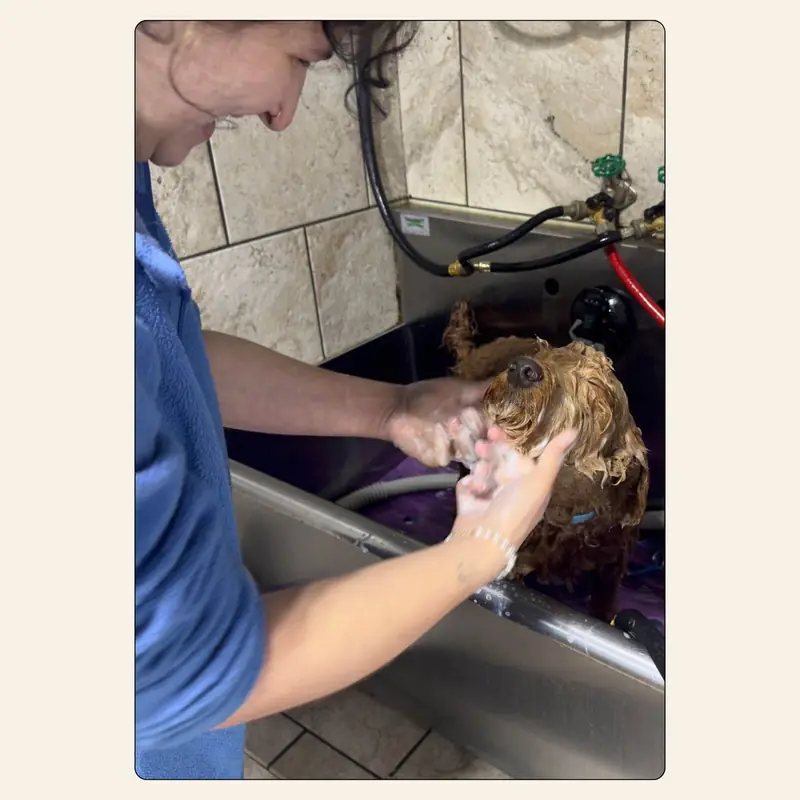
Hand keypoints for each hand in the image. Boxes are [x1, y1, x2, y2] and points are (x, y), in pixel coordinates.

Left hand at [385, 378, 491, 466]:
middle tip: (482, 430)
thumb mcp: (457, 389)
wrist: (397, 406)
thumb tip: (512, 378)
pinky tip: (437, 431)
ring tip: (453, 421)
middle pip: (487, 448)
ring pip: (469, 454)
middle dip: (485, 439)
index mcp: (480, 424)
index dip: (501, 432)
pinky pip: (446, 457)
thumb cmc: (428, 395)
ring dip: (463, 438)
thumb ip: (483, 389)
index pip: (499, 432)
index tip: (500, 427)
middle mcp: (471, 441)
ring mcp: (455, 452)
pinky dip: (442, 444)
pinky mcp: (438, 459)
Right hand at [448, 427, 577, 583]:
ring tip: (478, 468)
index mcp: (530, 486)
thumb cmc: (516, 510)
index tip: (496, 431)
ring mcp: (489, 498)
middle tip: (483, 442)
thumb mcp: (539, 481)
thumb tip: (574, 430)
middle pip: (500, 462)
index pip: (520, 457)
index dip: (509, 443)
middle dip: (491, 451)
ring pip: (483, 471)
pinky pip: (467, 485)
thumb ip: (552, 455)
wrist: (484, 540)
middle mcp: (511, 491)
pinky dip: (469, 483)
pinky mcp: (470, 503)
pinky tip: (472, 487)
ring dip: (480, 466)